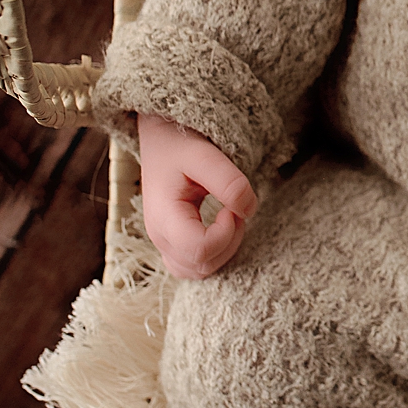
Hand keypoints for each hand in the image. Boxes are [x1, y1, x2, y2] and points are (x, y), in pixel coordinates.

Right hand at [137, 113, 256, 279]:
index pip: (199, 250)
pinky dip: (213, 254)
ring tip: (229, 217)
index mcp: (163, 216)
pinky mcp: (172, 241)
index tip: (231, 208)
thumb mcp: (205, 155)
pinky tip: (221, 228)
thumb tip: (248, 211)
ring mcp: (163, 241)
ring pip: (198, 271)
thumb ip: (229, 183)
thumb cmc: (179, 143)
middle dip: (229, 241)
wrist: (161, 137)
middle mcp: (159, 235)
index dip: (225, 234)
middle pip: (201, 265)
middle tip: (235, 209)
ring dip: (224, 250)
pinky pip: (192, 266)